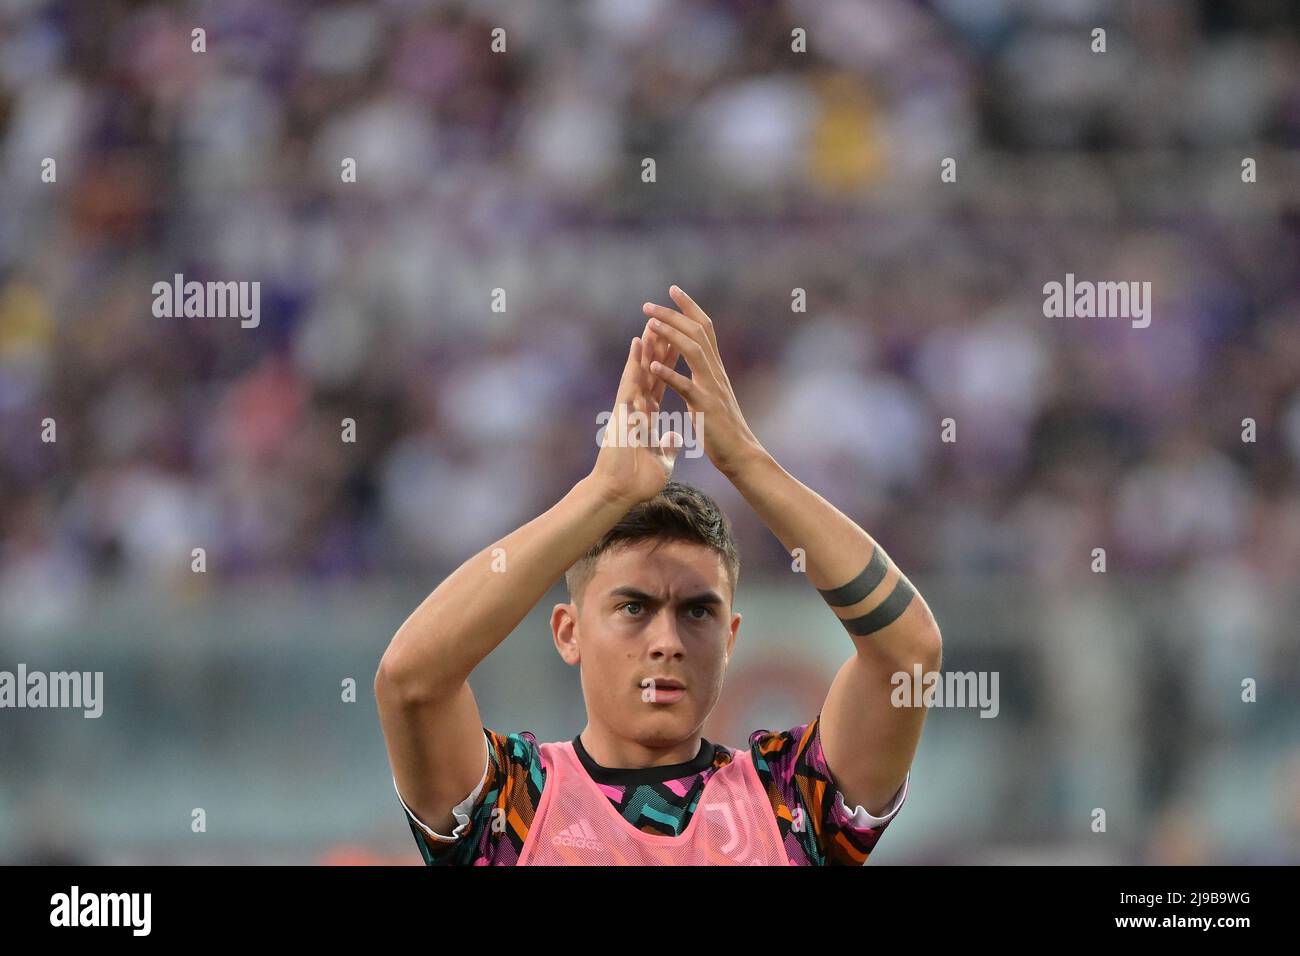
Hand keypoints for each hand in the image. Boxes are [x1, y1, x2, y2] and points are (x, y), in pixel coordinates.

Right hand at [588, 335, 682, 507]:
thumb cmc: (636, 481)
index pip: (660, 382)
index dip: (668, 362)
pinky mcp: (622, 412)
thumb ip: (666, 445)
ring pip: (640, 370)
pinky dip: (635, 362)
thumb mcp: (661, 460)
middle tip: (665, 319)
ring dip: (647, 345)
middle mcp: (636, 407)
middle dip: (659, 345)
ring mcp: (628, 407)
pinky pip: (631, 382)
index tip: (677, 342)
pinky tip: (639, 341)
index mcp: (646, 416)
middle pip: (650, 369)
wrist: (619, 493)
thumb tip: (674, 436)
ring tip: (653, 319)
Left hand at [641, 285, 764, 478]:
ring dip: (670, 335)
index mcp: (713, 368)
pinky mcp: (706, 407)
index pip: (703, 328)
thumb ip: (704, 377)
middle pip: (696, 332)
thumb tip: (696, 362)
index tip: (672, 290)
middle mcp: (714, 372)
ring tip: (649, 324)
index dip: (689, 307)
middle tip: (648, 305)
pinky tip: (653, 366)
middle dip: (673, 314)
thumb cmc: (723, 429)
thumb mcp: (712, 395)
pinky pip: (686, 386)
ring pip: (693, 351)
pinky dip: (670, 374)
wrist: (740, 454)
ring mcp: (711, 388)